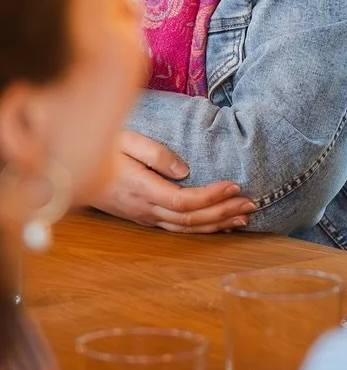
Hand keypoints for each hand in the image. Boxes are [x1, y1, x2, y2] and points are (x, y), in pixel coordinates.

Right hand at [86, 132, 256, 234]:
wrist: (72, 172)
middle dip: (223, 212)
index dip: (212, 196)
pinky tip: (220, 226)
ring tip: (244, 217)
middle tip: (251, 203)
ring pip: (186, 229)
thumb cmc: (102, 149)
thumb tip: (184, 170)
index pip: (184, 201)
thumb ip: (155, 153)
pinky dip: (201, 229)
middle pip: (190, 219)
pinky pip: (177, 229)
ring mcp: (144, 217)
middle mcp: (145, 209)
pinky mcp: (144, 218)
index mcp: (142, 190)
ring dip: (217, 224)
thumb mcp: (125, 141)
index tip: (235, 185)